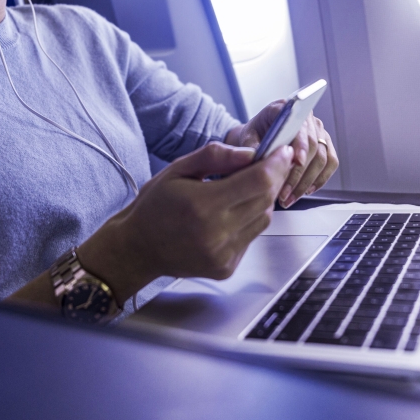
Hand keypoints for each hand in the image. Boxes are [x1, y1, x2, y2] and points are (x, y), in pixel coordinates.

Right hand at [80, 141, 293, 298]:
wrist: (138, 248)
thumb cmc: (154, 206)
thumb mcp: (177, 169)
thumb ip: (215, 156)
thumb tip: (250, 153)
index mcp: (202, 205)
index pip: (258, 182)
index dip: (276, 164)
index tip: (282, 151)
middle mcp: (216, 234)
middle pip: (266, 199)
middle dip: (273, 178)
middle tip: (269, 164)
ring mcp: (223, 255)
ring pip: (264, 219)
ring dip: (261, 200)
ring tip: (239, 191)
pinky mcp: (226, 267)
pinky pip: (251, 237)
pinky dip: (248, 221)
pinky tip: (228, 215)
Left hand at [226, 103, 339, 207]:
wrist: (259, 137)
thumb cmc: (253, 135)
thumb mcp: (246, 138)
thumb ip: (250, 146)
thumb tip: (257, 159)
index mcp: (286, 108)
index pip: (299, 125)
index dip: (300, 144)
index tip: (297, 161)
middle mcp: (306, 118)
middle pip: (312, 145)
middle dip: (299, 173)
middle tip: (284, 193)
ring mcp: (318, 131)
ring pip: (322, 158)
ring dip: (307, 181)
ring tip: (290, 197)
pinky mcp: (325, 144)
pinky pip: (331, 162)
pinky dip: (320, 179)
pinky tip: (306, 191)